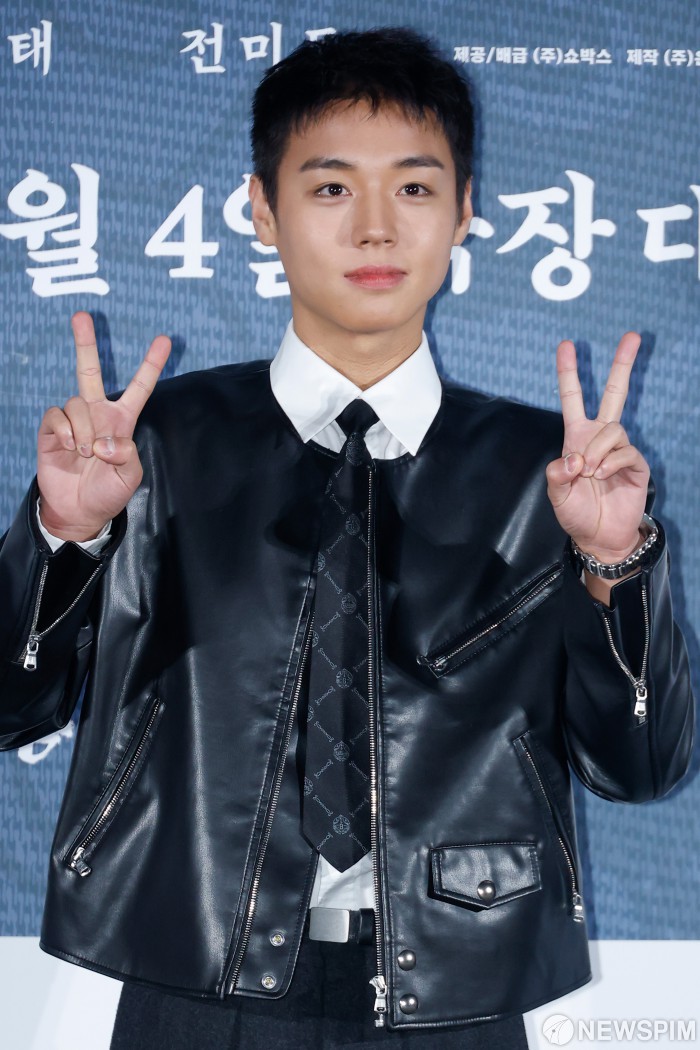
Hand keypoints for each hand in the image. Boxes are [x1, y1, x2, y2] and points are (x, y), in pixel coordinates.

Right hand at [37, 312, 170, 541]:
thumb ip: (127, 455)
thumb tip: (104, 440)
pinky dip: (65, 431)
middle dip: (85, 343)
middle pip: (90, 371)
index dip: (151, 365)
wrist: (79, 511)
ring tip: (85, 452)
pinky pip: (56, 416)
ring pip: (76, 402)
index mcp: (122, 421)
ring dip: (83, 429)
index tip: (165, 340)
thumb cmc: (108, 492)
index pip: (139, 387)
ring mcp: (73, 421)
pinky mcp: (52, 430)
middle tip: (82, 315)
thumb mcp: (130, 477)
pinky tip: (69, 447)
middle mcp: (96, 414)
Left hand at [546, 332, 649, 565]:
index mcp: (576, 437)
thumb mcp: (556, 494)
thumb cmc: (577, 512)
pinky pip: (625, 450)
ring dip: (598, 448)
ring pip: (612, 428)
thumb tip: (575, 457)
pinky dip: (611, 462)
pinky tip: (601, 475)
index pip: (572, 398)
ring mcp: (619, 449)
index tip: (567, 344)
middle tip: (632, 335)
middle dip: (622, 364)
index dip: (568, 372)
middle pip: (613, 393)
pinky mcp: (636, 464)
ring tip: (589, 472)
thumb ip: (558, 475)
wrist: (599, 536)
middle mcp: (599, 438)